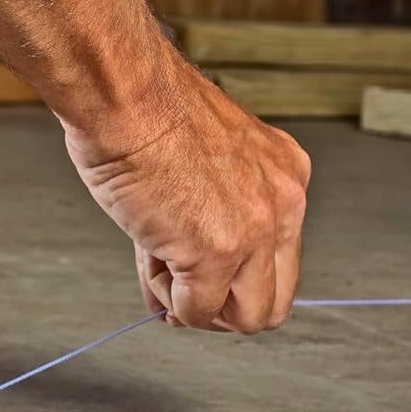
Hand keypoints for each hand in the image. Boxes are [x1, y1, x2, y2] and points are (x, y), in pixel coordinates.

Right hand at [64, 53, 310, 332]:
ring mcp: (254, 233)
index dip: (234, 280)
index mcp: (284, 175)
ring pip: (247, 317)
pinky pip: (197, 310)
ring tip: (159, 263)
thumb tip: (179, 282)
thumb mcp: (200, 162)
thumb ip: (204, 221)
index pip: (279, 259)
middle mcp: (282, 205)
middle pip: (274, 300)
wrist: (126, 93)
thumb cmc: (146, 111)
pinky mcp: (216, 254)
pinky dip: (171, 303)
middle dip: (225, 309)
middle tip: (184, 295)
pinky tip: (151, 260)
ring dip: (197, 306)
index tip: (199, 279)